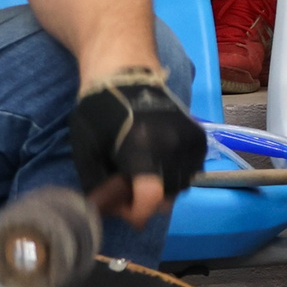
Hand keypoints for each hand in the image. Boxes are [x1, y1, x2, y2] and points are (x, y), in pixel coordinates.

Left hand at [71, 69, 208, 225]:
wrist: (125, 72)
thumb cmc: (98, 110)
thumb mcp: (86, 149)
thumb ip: (97, 185)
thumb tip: (105, 212)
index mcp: (143, 147)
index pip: (151, 198)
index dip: (137, 214)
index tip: (124, 213)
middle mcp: (173, 144)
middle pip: (166, 197)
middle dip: (145, 203)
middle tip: (126, 193)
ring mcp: (190, 140)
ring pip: (181, 187)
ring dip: (161, 190)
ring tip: (140, 178)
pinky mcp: (199, 137)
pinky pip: (191, 171)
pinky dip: (174, 175)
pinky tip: (156, 165)